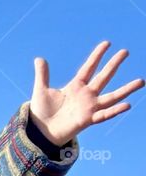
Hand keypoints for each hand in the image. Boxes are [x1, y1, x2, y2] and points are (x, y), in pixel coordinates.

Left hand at [30, 41, 144, 146]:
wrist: (40, 132)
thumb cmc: (42, 112)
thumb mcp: (41, 91)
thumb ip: (42, 75)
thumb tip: (39, 59)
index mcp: (76, 86)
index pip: (89, 68)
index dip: (97, 56)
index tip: (107, 43)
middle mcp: (86, 95)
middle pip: (104, 77)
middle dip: (114, 64)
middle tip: (125, 51)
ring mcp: (89, 107)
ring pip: (112, 96)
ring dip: (126, 90)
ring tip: (141, 81)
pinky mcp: (88, 120)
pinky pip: (105, 115)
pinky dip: (115, 110)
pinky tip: (127, 105)